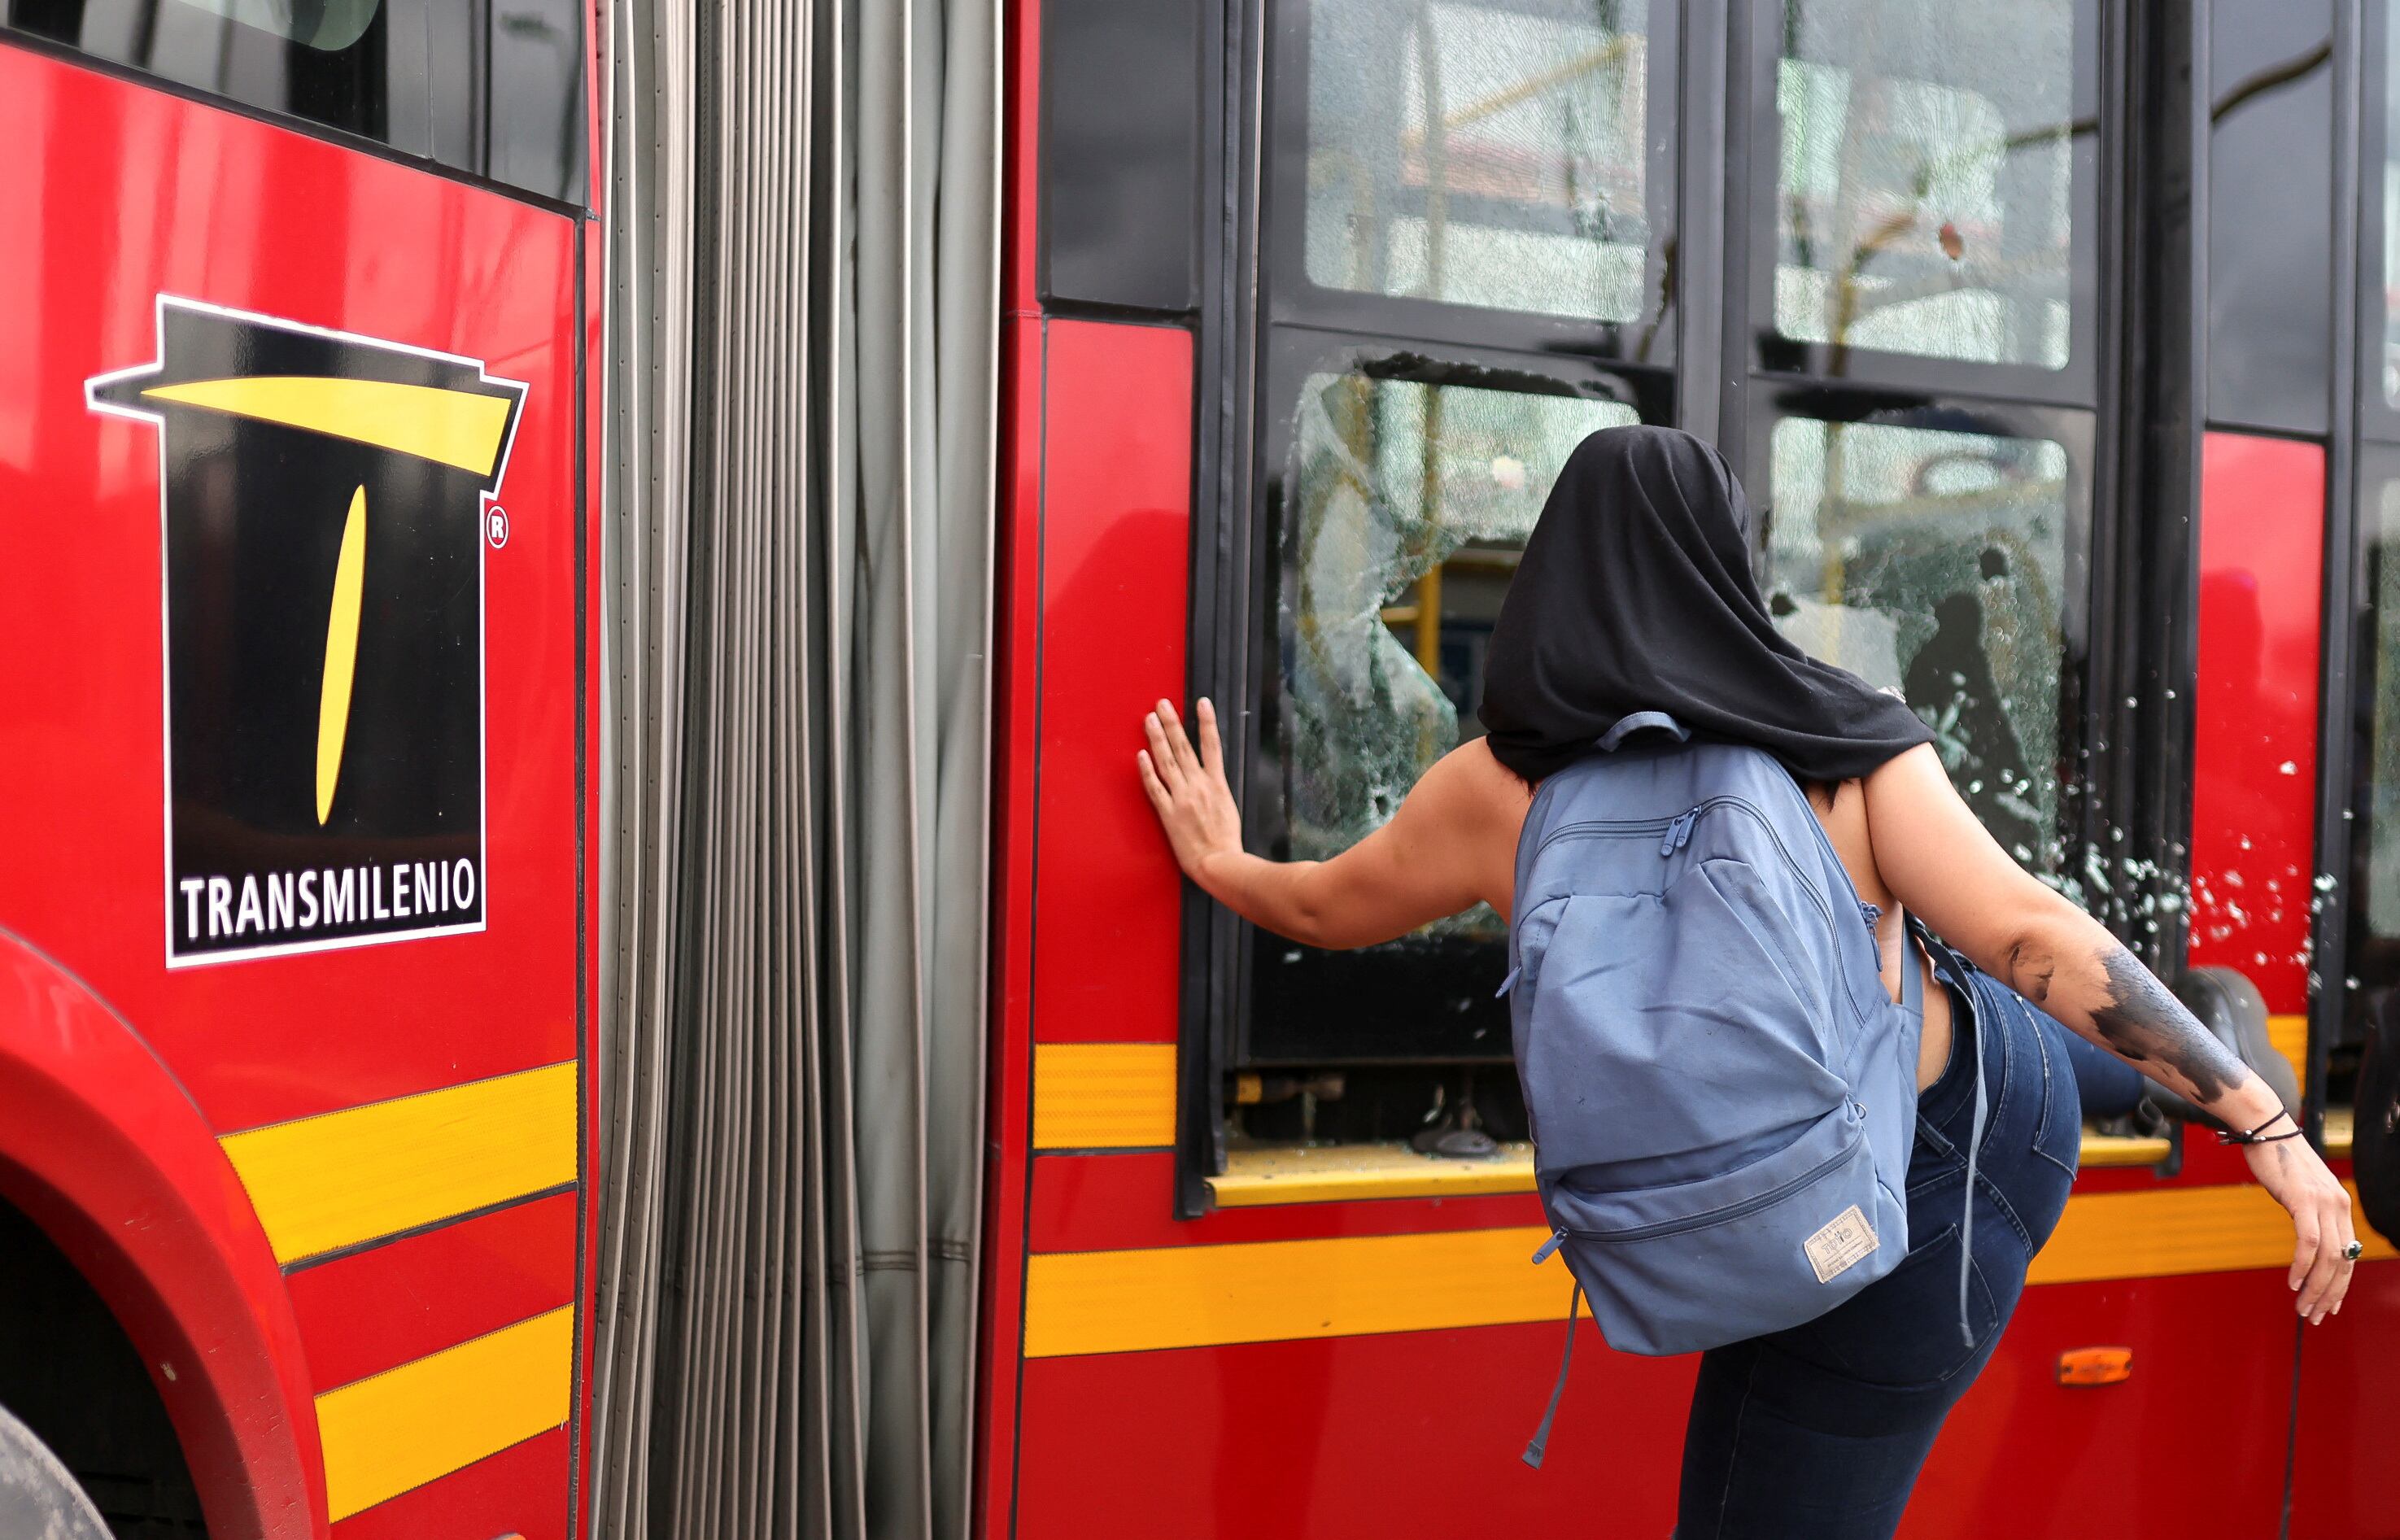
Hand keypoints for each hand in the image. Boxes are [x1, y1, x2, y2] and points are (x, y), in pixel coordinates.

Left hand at [1138, 698, 1241, 882]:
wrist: (1220, 863)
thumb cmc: (1227, 842)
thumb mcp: (1229, 809)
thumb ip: (1217, 791)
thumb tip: (1211, 780)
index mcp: (1217, 784)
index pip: (1212, 745)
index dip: (1207, 722)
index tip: (1202, 703)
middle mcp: (1198, 786)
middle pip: (1183, 747)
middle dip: (1172, 723)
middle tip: (1163, 704)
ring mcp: (1182, 798)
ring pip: (1167, 762)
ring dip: (1157, 738)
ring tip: (1150, 720)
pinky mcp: (1168, 813)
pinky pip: (1155, 788)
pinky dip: (1147, 770)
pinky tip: (1140, 755)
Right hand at [2241, 1126, 2359, 1322]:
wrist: (2266, 1127)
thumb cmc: (2278, 1159)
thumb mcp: (2301, 1190)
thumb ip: (2311, 1214)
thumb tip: (2310, 1241)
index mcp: (2340, 1206)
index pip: (2347, 1256)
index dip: (2340, 1286)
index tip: (2327, 1306)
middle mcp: (2339, 1206)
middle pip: (2342, 1262)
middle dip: (2328, 1294)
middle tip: (2313, 1315)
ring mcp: (2324, 1202)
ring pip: (2328, 1258)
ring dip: (2316, 1288)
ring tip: (2302, 1306)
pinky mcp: (2305, 1199)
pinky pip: (2309, 1242)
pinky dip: (2303, 1266)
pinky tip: (2294, 1282)